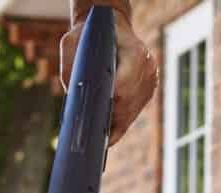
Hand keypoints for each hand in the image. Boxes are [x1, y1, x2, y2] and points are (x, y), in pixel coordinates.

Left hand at [61, 8, 156, 144]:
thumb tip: (72, 92)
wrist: (111, 29)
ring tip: (93, 133)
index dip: (107, 104)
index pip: (123, 88)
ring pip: (129, 115)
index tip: (91, 117)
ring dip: (111, 125)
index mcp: (135, 52)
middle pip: (126, 106)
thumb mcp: (74, 41)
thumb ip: (71, 63)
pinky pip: (131, 117)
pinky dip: (116, 126)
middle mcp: (147, 69)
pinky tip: (103, 135)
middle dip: (106, 118)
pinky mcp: (147, 94)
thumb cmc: (91, 34)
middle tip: (87, 132)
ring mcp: (149, 83)